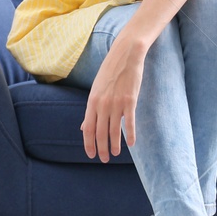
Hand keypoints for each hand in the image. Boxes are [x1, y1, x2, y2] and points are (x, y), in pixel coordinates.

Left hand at [80, 34, 146, 161]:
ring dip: (114, 145)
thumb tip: (84, 127)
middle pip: (100, 132)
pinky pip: (129, 122)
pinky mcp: (129, 101)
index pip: (88, 128)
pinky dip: (130, 135)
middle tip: (104, 160)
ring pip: (114, 131)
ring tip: (115, 154)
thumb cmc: (110, 72)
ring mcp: (116, 103)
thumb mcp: (96, 90)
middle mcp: (102, 104)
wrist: (126, 55)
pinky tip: (132, 144)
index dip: (89, 144)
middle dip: (101, 148)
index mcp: (92, 101)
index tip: (91, 155)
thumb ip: (91, 110)